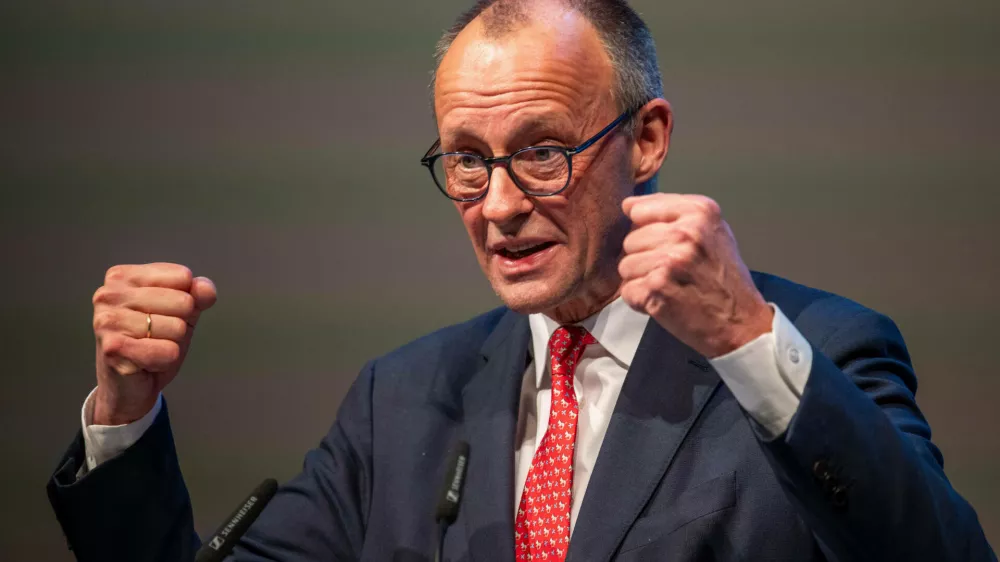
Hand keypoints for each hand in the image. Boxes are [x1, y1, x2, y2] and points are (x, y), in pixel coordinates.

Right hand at [91, 263, 216, 424]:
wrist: (129, 387)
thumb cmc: (153, 342)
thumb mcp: (182, 313)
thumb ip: (197, 295)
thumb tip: (206, 289)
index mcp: (123, 276)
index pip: (183, 277)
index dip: (186, 301)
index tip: (163, 315)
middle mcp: (109, 294)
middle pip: (183, 302)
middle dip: (180, 325)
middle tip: (157, 337)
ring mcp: (107, 320)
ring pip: (177, 328)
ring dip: (172, 344)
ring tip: (150, 349)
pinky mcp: (113, 348)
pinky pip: (168, 351)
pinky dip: (166, 360)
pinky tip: (147, 363)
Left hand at [619, 193, 771, 357]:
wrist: (741, 323)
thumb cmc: (725, 278)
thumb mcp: (713, 231)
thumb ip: (674, 213)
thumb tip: (629, 205)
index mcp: (699, 212)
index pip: (639, 209)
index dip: (645, 229)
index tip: (663, 244)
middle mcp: (685, 233)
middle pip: (631, 239)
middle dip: (644, 258)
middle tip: (671, 272)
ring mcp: (670, 261)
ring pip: (625, 265)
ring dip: (641, 280)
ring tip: (668, 286)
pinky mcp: (657, 289)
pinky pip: (627, 290)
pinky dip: (640, 300)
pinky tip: (663, 301)